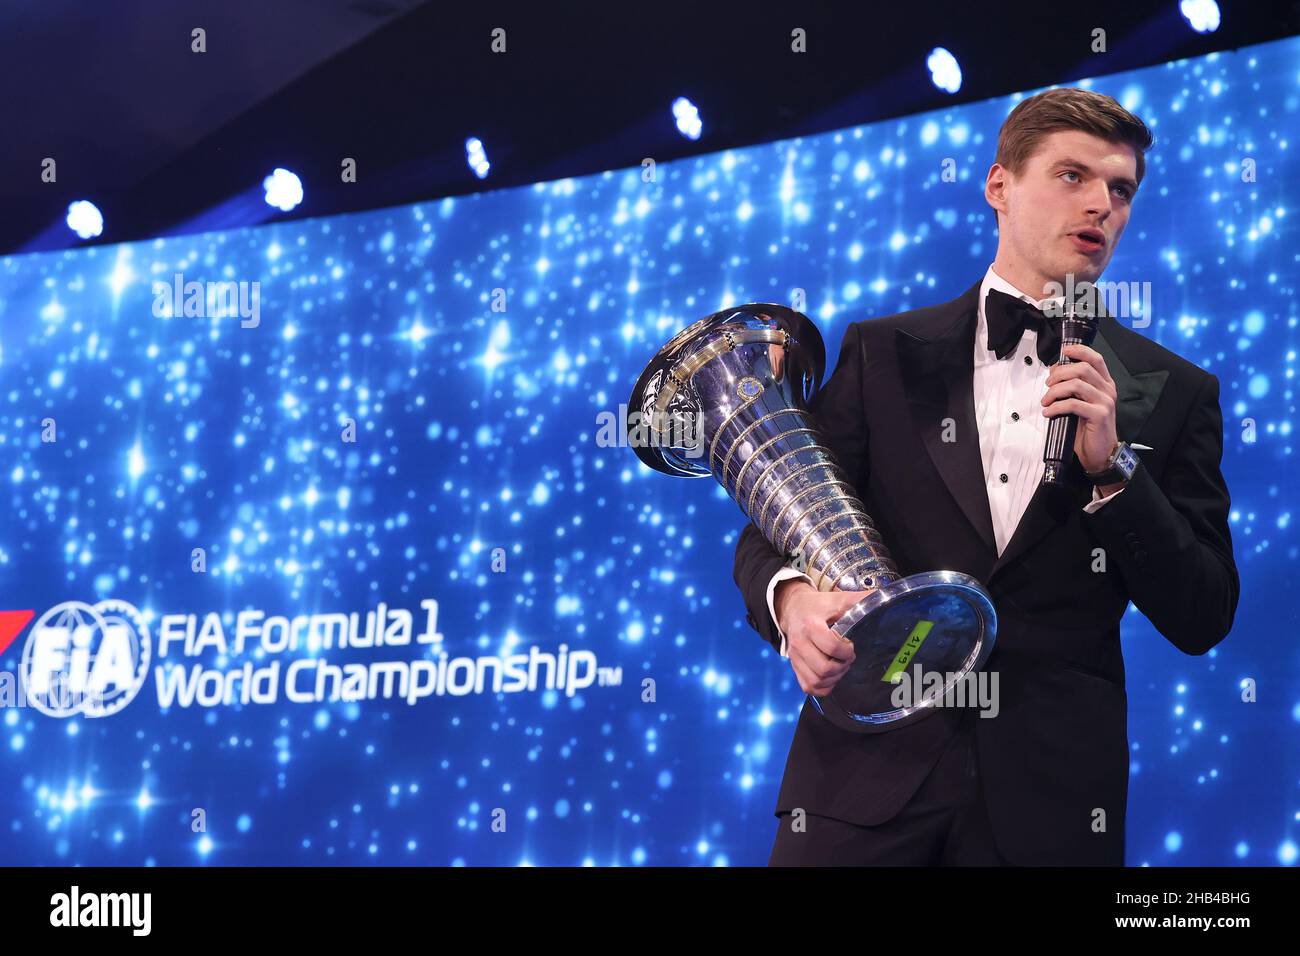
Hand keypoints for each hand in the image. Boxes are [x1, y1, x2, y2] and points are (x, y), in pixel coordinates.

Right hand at [774, 579, 870, 695]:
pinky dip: (823, 687)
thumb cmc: (819, 605)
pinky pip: (809, 687)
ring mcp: (795, 657)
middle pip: (824, 669)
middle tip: (847, 658)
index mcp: (811, 625)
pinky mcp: (794, 667)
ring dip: (834, 678)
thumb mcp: (838, 599)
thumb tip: (886, 599)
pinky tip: (831, 676)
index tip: (850, 645)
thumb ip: (860, 600)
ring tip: (840, 666)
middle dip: (842, 666)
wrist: (793, 608)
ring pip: (817, 681)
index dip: (847, 651)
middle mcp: (799, 643)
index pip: (831, 647)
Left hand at [1040, 342, 1118, 474]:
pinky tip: (1049, 412)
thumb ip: (1072, 387)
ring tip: (1046, 401)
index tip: (1063, 352)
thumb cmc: (1088, 428)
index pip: (1095, 358)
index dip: (1079, 351)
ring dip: (1055, 391)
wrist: (1101, 452)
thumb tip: (1055, 372)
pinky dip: (1056, 406)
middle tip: (1048, 384)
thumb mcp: (1080, 403)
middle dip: (1060, 373)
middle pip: (1082, 368)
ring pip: (1076, 384)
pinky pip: (1073, 404)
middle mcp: (1107, 390)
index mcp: (1104, 383)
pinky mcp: (1099, 415)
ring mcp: (1105, 402)